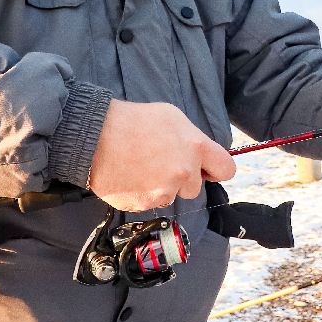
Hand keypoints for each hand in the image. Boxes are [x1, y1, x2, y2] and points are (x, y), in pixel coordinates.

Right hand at [87, 100, 236, 212]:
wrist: (95, 137)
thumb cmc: (132, 120)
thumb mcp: (171, 116)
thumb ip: (191, 139)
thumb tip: (199, 154)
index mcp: (196, 148)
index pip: (226, 169)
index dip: (216, 169)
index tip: (207, 168)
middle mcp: (184, 173)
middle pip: (194, 188)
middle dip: (182, 179)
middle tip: (160, 161)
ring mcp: (163, 192)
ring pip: (170, 196)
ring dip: (160, 186)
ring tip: (140, 166)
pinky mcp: (143, 204)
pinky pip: (148, 203)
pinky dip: (141, 193)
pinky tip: (129, 175)